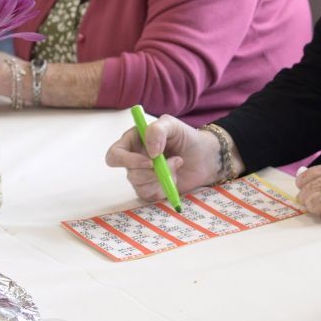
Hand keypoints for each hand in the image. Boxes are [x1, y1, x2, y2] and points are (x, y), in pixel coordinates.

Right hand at [104, 114, 218, 201]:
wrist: (205, 156)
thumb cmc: (186, 138)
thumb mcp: (173, 125)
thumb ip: (157, 130)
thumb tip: (150, 151)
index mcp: (133, 142)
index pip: (115, 154)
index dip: (127, 160)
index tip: (150, 160)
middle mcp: (134, 159)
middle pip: (127, 172)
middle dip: (145, 172)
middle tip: (161, 167)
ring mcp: (142, 176)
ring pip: (139, 184)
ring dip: (162, 175)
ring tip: (177, 163)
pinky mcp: (151, 189)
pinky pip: (149, 194)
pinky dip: (164, 186)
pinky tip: (175, 176)